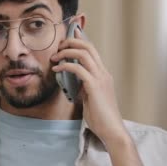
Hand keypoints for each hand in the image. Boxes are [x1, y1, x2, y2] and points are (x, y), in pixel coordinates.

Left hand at [50, 29, 128, 148]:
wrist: (112, 130)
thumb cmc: (100, 117)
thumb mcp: (90, 97)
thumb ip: (83, 86)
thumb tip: (72, 81)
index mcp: (103, 75)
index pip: (92, 50)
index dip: (80, 40)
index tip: (69, 35)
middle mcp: (103, 73)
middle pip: (88, 47)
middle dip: (71, 41)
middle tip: (58, 46)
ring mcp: (100, 78)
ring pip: (84, 54)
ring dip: (66, 52)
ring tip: (54, 57)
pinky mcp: (95, 86)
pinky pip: (78, 69)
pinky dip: (65, 66)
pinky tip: (57, 69)